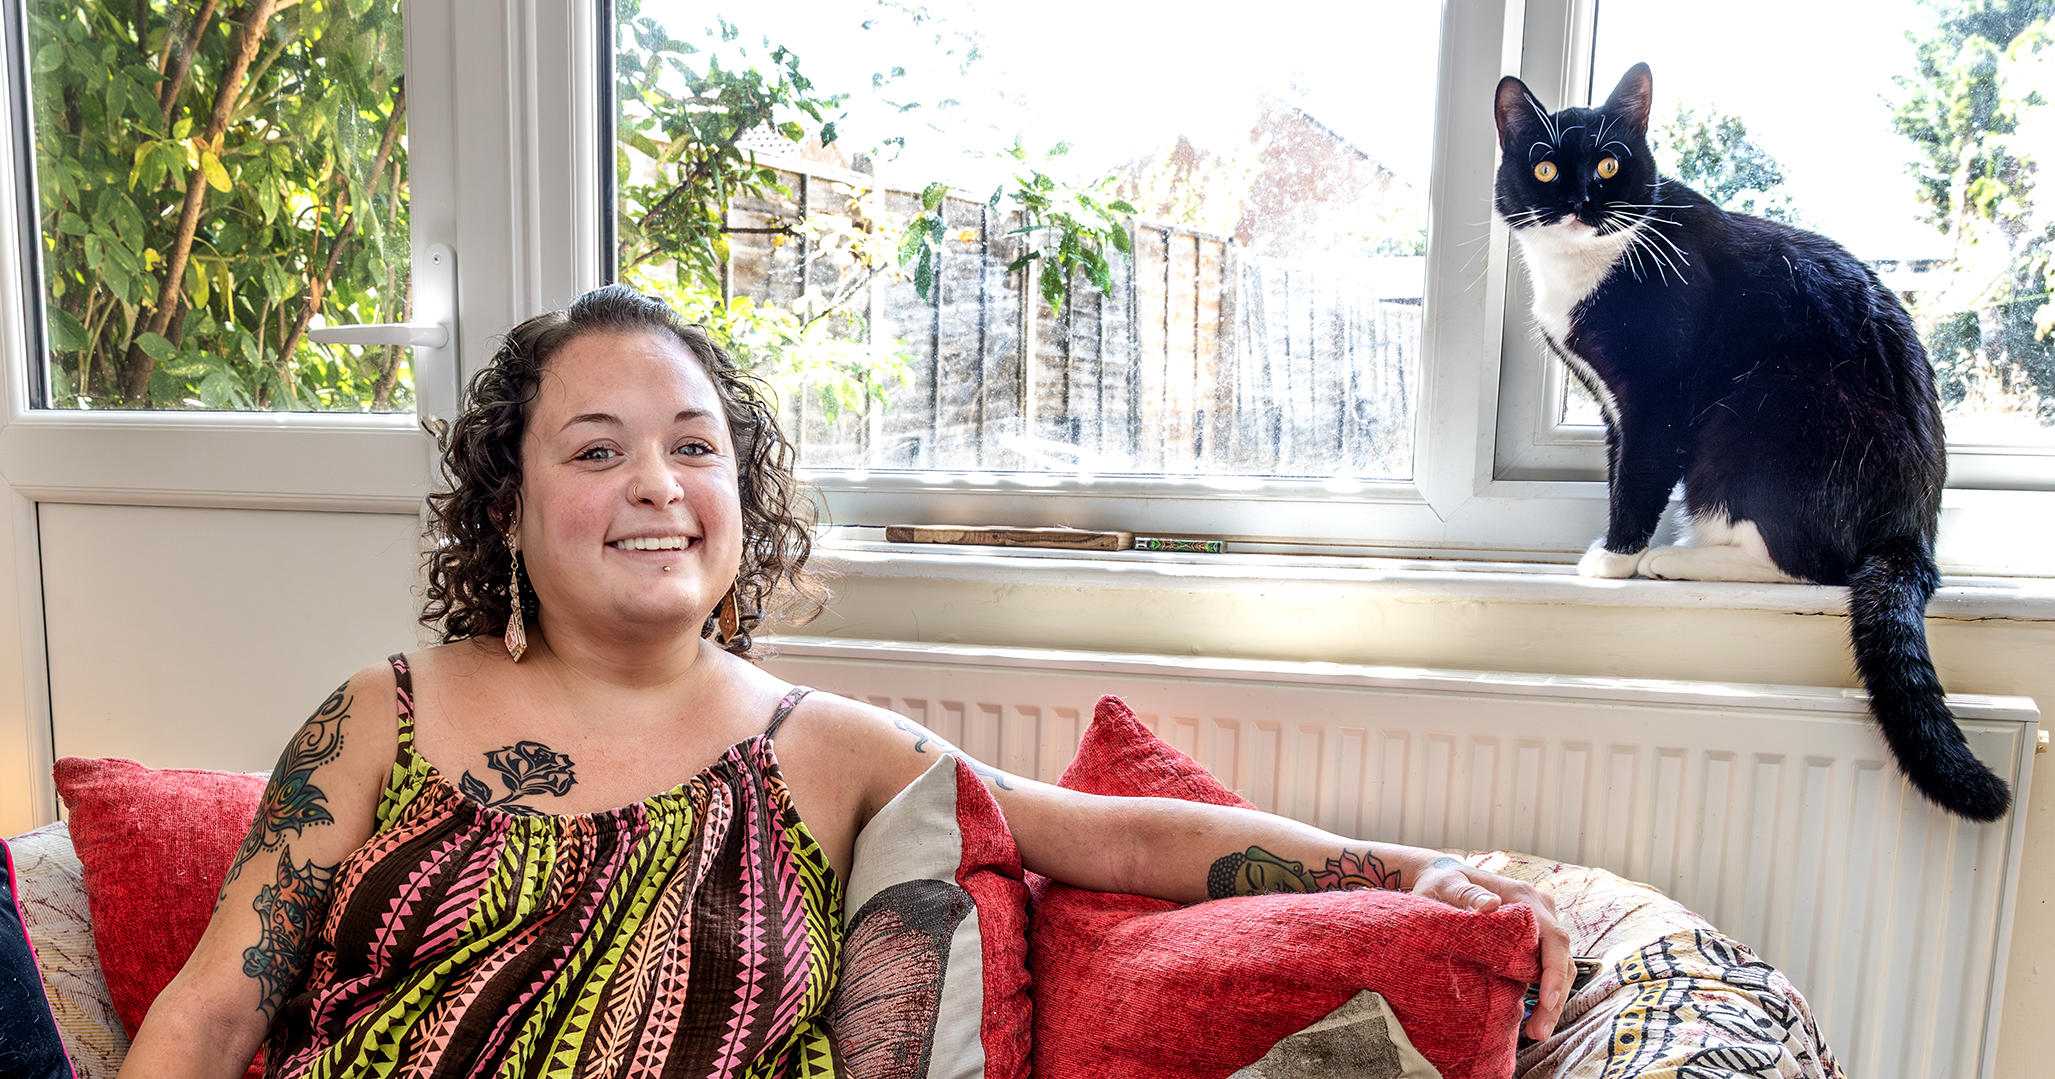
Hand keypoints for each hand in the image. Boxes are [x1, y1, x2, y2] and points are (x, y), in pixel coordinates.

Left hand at [1410, 855, 1573, 1040]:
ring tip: (1535, 1032)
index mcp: (1524, 896)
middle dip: (1555, 996)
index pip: (1554, 937)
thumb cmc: (1442, 882)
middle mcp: (1539, 909)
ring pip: (1557, 965)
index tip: (1546, 1001)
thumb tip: (1491, 906)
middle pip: (1561, 957)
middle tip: (1539, 1032)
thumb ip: (1467, 895)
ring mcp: (1538, 923)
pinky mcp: (1532, 937)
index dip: (1553, 971)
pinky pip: (1544, 966)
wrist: (1442, 877)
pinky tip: (1531, 1016)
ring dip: (1551, 1000)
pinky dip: (1542, 991)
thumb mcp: (1448, 886)